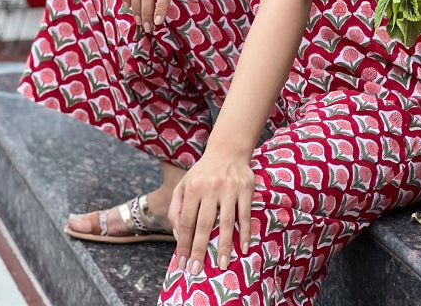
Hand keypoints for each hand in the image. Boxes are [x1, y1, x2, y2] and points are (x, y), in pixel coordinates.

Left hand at [169, 150, 254, 273]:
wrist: (228, 150)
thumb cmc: (203, 173)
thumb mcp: (184, 184)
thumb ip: (176, 208)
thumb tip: (177, 234)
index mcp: (193, 188)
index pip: (186, 221)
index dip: (183, 244)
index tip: (181, 263)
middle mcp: (210, 188)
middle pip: (204, 225)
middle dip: (199, 250)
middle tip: (196, 270)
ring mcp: (229, 189)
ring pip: (226, 222)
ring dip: (224, 246)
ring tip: (223, 265)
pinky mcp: (245, 189)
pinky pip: (245, 215)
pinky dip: (245, 232)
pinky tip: (244, 248)